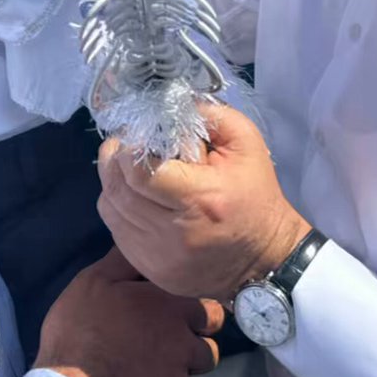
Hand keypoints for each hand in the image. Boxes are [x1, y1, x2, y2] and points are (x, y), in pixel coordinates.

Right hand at [35, 247, 223, 376]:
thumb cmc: (80, 333)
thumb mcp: (94, 282)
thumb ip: (126, 259)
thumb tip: (144, 237)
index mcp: (173, 307)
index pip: (210, 308)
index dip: (195, 313)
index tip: (177, 317)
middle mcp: (186, 345)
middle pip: (208, 348)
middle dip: (193, 347)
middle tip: (163, 348)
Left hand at [98, 104, 309, 300]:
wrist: (265, 262)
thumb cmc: (256, 198)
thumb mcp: (247, 145)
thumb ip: (211, 117)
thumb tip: (172, 105)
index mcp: (199, 198)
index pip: (139, 172)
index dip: (128, 149)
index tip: (136, 136)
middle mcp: (173, 232)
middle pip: (118, 190)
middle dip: (113, 160)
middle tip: (122, 146)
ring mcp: (159, 257)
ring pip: (110, 211)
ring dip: (112, 184)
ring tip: (126, 170)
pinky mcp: (151, 270)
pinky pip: (117, 233)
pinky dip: (118, 210)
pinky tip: (135, 198)